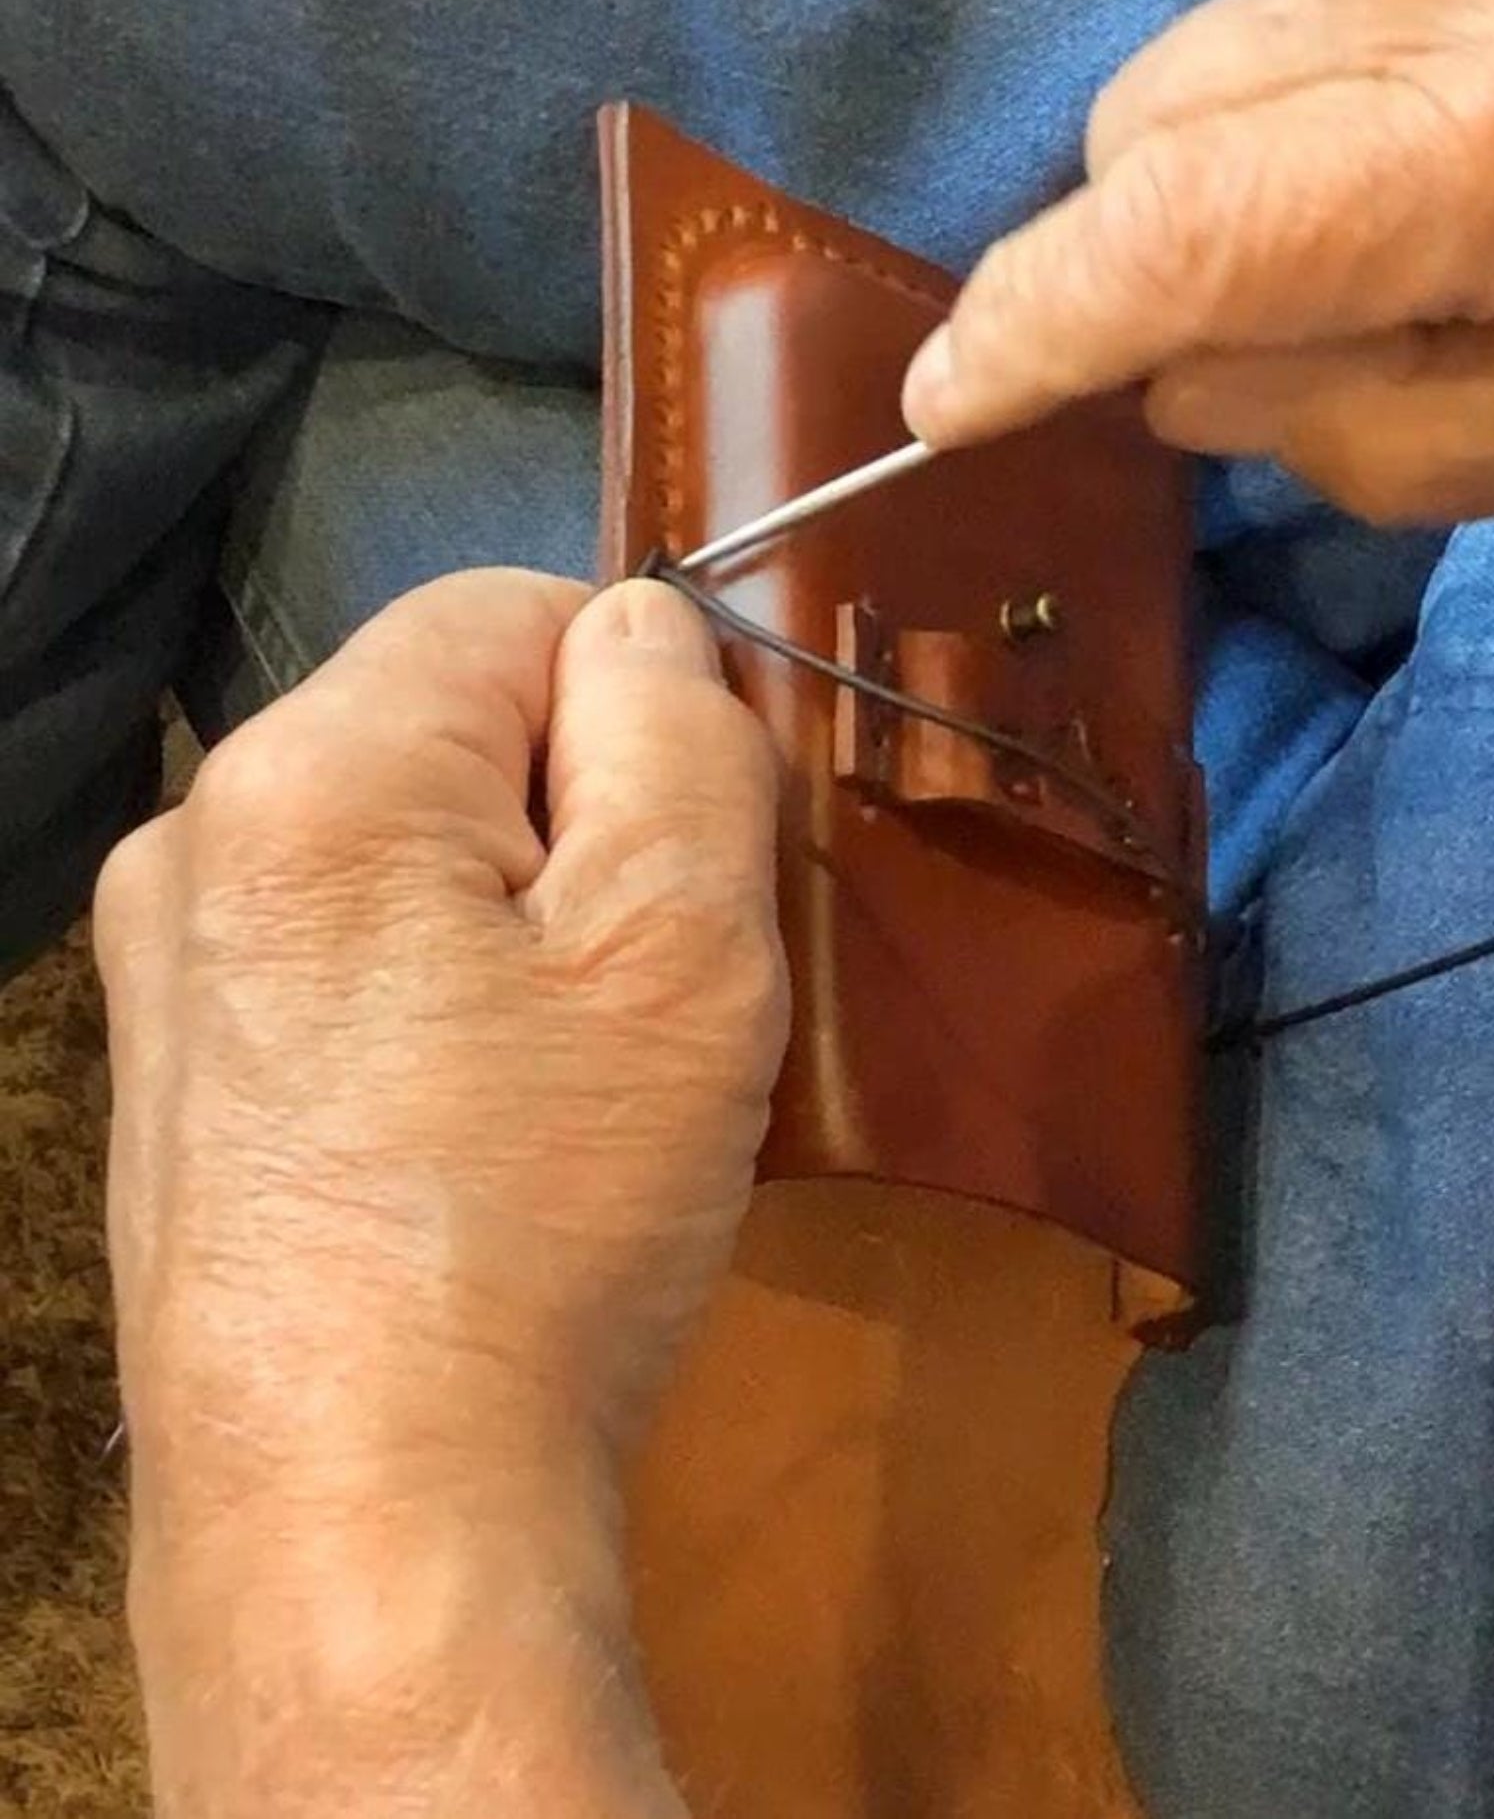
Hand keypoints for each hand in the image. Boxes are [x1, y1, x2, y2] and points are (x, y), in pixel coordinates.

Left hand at [96, 570, 785, 1815]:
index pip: (515, 609)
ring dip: (521, 919)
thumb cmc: (549, 1213)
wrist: (368, 1512)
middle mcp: (201, 835)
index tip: (699, 856)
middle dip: (583, 820)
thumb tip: (644, 631)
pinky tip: (490, 1128)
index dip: (642, 702)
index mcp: (315, 770)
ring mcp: (167, 966)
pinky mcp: (180, 1075)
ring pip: (410, 852)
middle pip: (454, 732)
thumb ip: (678, 735)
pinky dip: (444, 999)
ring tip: (580, 1075)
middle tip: (656, 986)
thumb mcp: (684, 948)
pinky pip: (350, 957)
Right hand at [903, 0, 1493, 521]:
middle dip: (1159, 245)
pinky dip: (1323, 46)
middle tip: (1292, 299)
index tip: (947, 400)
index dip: (1029, 324)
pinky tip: (1465, 54)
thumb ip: (1362, 433)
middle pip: (1140, 125)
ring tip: (1425, 163)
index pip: (1170, 227)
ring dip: (1248, 144)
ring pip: (1198, 42)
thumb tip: (1172, 374)